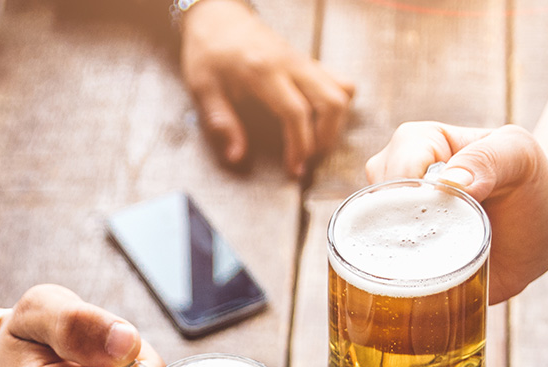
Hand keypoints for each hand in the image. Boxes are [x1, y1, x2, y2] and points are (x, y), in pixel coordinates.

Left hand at [180, 0, 353, 176]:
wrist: (217, 16)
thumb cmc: (208, 52)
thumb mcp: (204, 88)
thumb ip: (222, 122)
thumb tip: (236, 156)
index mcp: (263, 72)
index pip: (296, 112)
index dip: (300, 146)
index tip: (295, 169)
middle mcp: (291, 64)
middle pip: (332, 102)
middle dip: (327, 139)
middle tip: (310, 159)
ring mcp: (303, 61)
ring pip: (343, 91)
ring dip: (336, 123)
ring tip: (317, 143)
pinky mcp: (308, 62)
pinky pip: (339, 81)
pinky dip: (337, 104)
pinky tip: (320, 120)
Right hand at [365, 122, 547, 301]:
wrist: (543, 235)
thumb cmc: (531, 185)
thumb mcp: (521, 157)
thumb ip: (490, 158)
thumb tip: (450, 182)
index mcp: (420, 145)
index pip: (395, 166)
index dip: (411, 193)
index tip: (445, 213)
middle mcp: (398, 185)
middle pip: (369, 205)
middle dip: (397, 229)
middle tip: (439, 245)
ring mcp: (396, 225)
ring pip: (365, 241)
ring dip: (391, 260)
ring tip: (431, 268)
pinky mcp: (403, 263)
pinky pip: (379, 275)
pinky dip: (392, 286)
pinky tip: (416, 291)